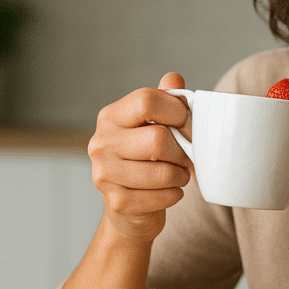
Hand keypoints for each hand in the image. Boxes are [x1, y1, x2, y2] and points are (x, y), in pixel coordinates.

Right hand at [86, 72, 192, 243]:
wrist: (129, 209)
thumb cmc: (146, 159)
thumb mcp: (154, 124)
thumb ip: (165, 100)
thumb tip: (174, 79)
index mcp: (111, 117)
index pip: (146, 100)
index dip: (177, 111)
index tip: (185, 123)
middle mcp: (101, 143)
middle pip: (158, 139)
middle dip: (183, 150)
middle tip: (187, 156)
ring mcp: (104, 174)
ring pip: (163, 171)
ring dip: (181, 175)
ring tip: (179, 174)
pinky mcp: (117, 202)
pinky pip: (163, 196)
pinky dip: (175, 194)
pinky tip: (170, 191)